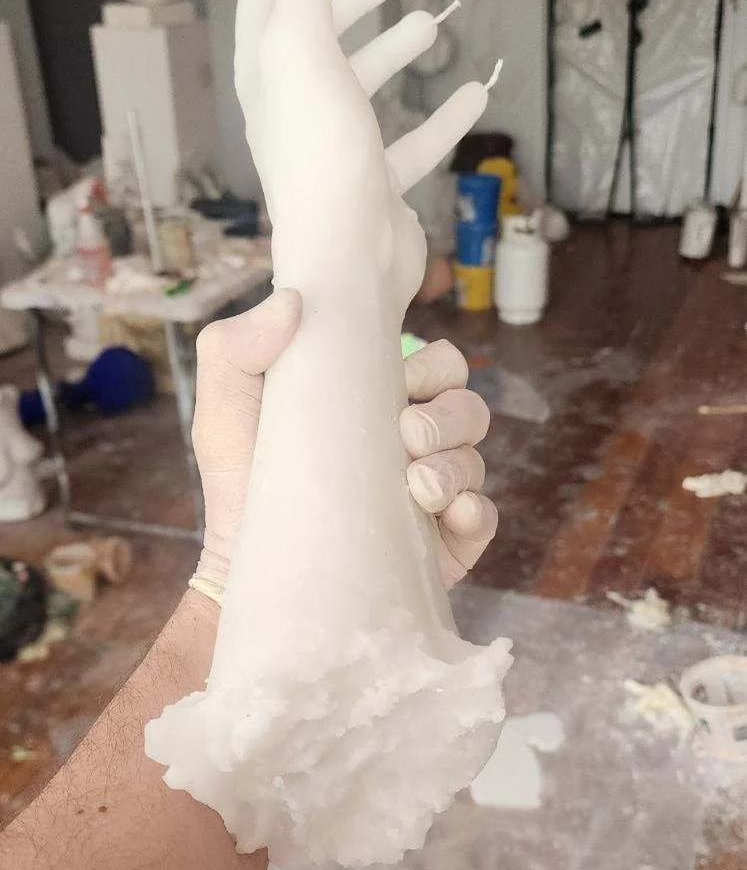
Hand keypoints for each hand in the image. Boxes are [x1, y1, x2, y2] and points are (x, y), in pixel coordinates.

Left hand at [192, 299, 496, 592]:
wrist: (244, 568)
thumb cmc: (239, 485)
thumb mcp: (223, 408)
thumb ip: (237, 345)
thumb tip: (294, 301)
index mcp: (377, 402)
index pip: (440, 366)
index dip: (433, 365)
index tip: (401, 379)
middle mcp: (413, 444)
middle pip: (468, 408)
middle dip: (448, 414)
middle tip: (406, 435)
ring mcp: (431, 495)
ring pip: (476, 459)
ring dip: (456, 464)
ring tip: (416, 485)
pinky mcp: (441, 546)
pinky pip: (483, 519)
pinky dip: (474, 511)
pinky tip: (445, 515)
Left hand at [234, 0, 489, 307]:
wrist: (347, 261)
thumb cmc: (321, 150)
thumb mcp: (306, 41)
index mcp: (266, 73)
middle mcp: (292, 110)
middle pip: (319, 34)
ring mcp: (334, 151)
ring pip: (362, 87)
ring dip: (394, 49)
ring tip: (433, 22)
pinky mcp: (374, 189)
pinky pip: (408, 145)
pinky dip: (439, 118)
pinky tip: (473, 96)